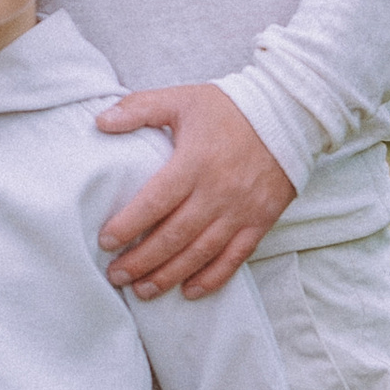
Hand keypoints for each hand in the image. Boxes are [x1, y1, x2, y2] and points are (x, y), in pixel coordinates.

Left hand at [96, 80, 294, 297]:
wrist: (289, 114)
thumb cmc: (230, 108)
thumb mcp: (181, 99)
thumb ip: (138, 109)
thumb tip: (100, 122)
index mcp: (194, 163)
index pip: (154, 202)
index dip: (127, 226)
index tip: (105, 242)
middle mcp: (217, 192)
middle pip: (173, 236)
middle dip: (141, 261)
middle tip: (116, 276)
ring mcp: (241, 211)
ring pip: (200, 253)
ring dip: (169, 275)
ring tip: (143, 291)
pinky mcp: (260, 221)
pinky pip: (235, 258)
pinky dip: (212, 278)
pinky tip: (189, 291)